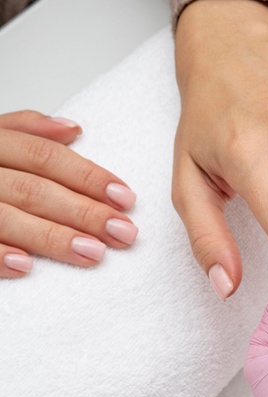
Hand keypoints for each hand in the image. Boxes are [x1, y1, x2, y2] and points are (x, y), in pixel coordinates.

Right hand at [0, 111, 137, 277]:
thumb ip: (23, 129)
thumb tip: (74, 129)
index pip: (45, 157)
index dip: (88, 176)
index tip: (126, 198)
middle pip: (34, 188)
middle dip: (84, 212)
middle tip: (124, 233)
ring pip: (6, 215)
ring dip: (52, 236)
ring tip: (93, 253)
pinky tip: (25, 267)